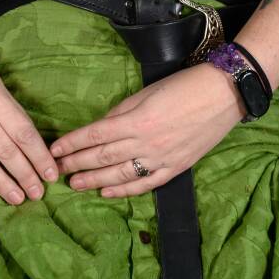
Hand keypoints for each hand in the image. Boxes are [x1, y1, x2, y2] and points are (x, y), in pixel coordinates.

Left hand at [48, 63, 245, 197]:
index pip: (96, 134)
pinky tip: (106, 193)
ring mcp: (161, 159)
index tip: (55, 149)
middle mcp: (146, 143)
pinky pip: (144, 184)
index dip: (73, 143)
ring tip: (74, 184)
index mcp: (137, 120)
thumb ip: (123, 112)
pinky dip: (124, 191)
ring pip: (120, 175)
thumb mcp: (148, 92)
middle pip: (103, 157)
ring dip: (94, 181)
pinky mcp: (175, 168)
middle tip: (56, 171)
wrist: (223, 95)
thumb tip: (101, 127)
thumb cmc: (184, 86)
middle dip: (77, 164)